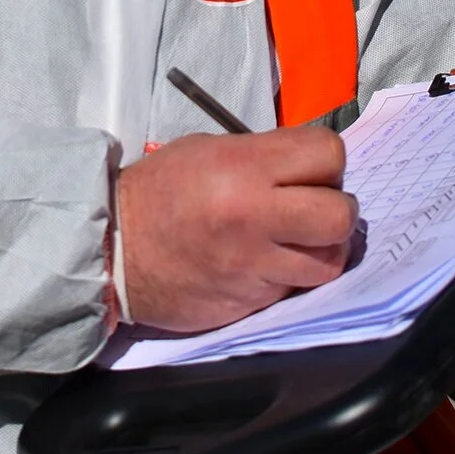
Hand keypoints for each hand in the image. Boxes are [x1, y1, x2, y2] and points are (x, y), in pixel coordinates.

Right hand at [115, 127, 357, 332]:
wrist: (114, 251)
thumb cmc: (158, 192)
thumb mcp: (207, 151)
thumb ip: (262, 157)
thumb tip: (307, 170)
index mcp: (243, 168)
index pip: (328, 154)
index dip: (326, 162)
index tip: (311, 170)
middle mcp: (255, 216)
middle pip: (341, 214)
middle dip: (337, 208)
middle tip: (315, 207)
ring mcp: (255, 265)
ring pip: (330, 262)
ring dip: (322, 249)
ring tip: (299, 240)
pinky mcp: (251, 303)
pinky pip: (296, 288)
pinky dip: (291, 276)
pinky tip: (268, 264)